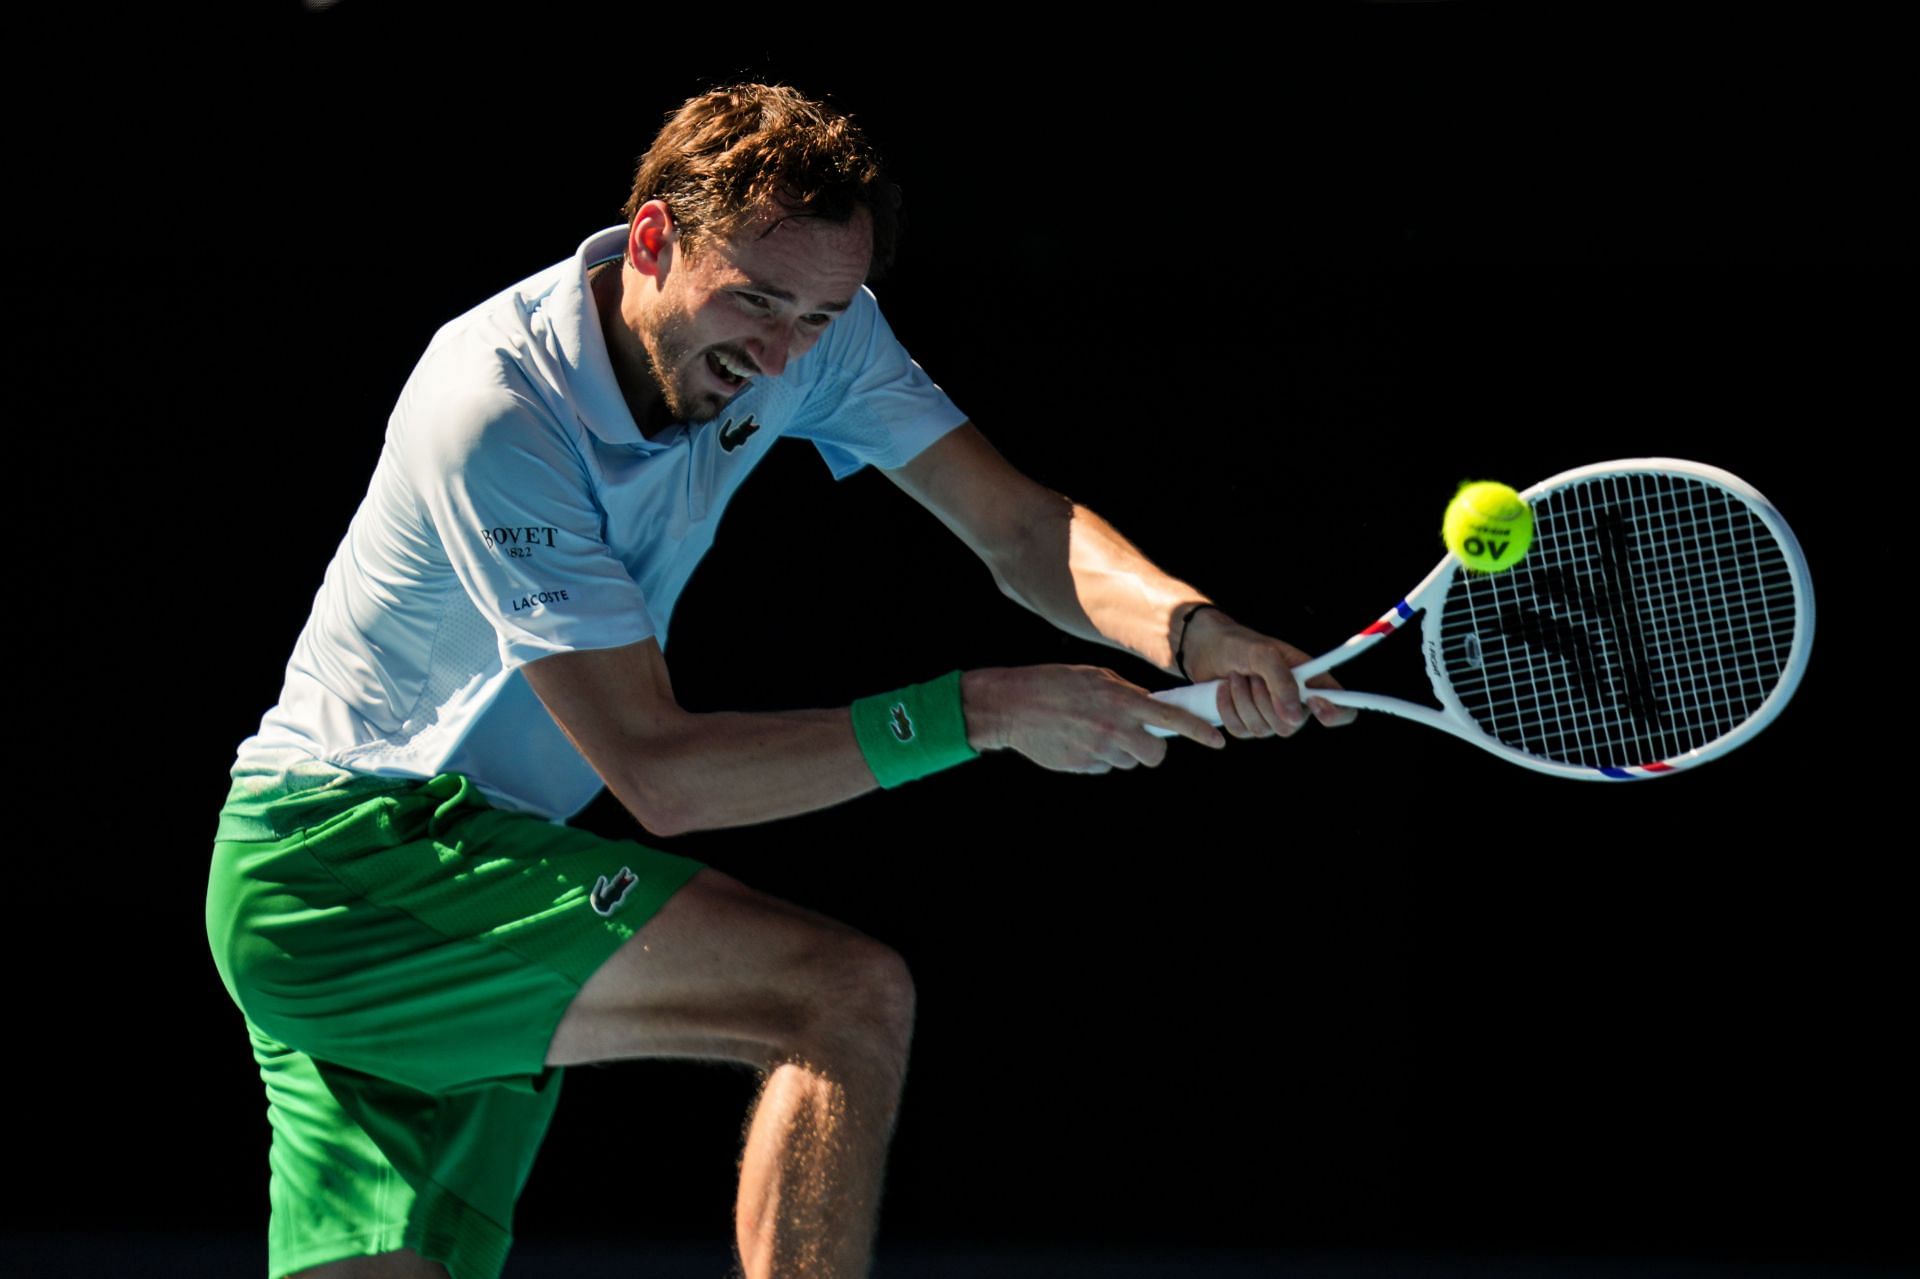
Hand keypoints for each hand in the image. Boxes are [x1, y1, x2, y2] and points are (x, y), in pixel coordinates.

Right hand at [961, 666, 1224, 773]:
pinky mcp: (1082, 766)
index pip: (1171, 719)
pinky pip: (1103, 766)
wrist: (1014, 705)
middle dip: (1150, 750)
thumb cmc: (1057, 684)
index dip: (1198, 731)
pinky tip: (1078, 739)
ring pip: (1127, 762)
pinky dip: (1097, 757)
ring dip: (1120, 751)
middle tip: (1137, 738)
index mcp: (1122, 701)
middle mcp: (1114, 728)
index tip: (1218, 741)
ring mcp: (1098, 750)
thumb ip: (1128, 694)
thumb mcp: (1097, 678)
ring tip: (1093, 731)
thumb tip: (1152, 709)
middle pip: (1153, 755)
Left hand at [1178, 607, 1356, 737]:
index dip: (1336, 713)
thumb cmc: (1241, 644)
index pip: (1342, 708)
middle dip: (1265, 701)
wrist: (1207, 647)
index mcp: (1310, 682)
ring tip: (1237, 676)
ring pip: (1262, 729)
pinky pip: (1240, 731)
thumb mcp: (1264, 653)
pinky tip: (1224, 688)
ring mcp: (1270, 716)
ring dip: (1243, 700)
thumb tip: (1295, 717)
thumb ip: (1282, 682)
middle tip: (1253, 675)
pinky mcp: (1246, 724)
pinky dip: (1228, 708)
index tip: (1315, 704)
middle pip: (1292, 726)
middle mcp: (1295, 703)